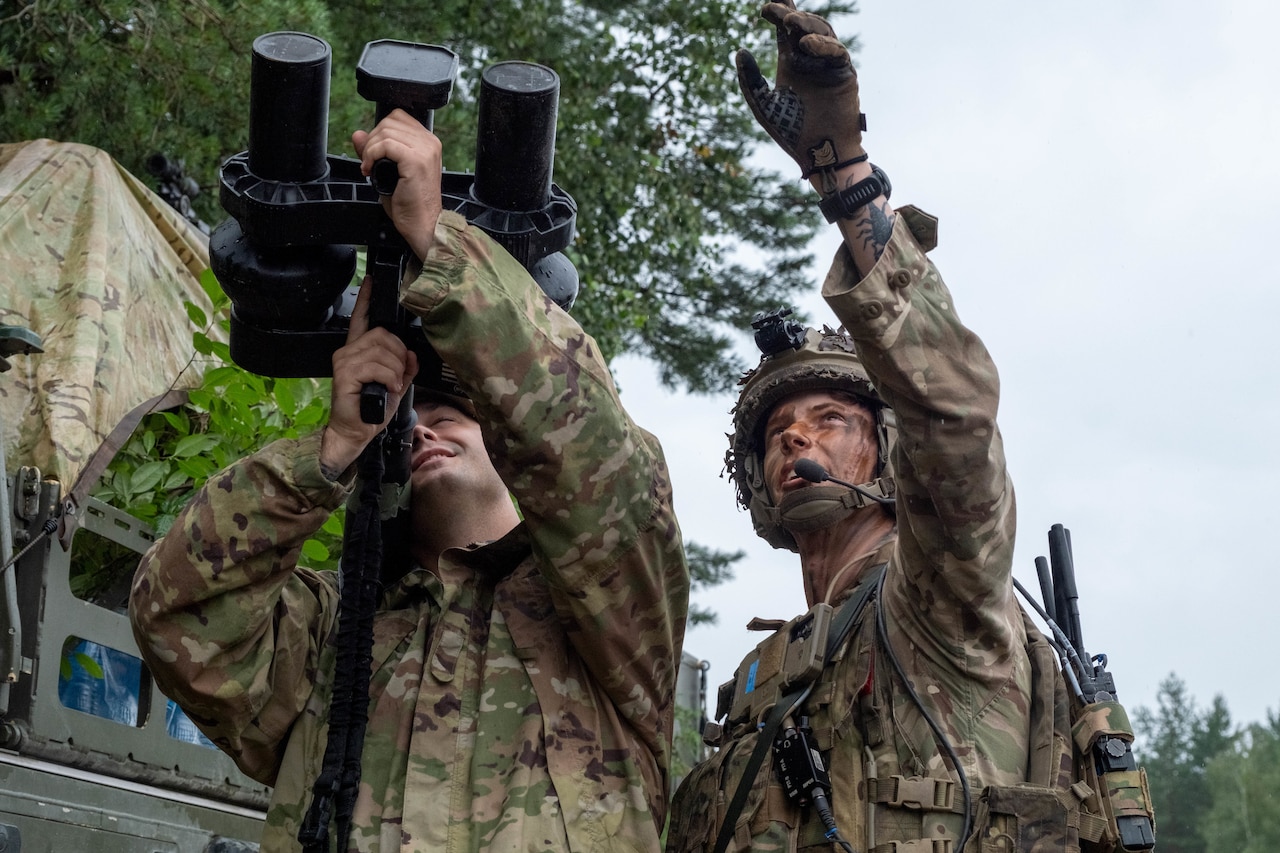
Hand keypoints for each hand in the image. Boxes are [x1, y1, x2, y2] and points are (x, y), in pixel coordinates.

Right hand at [320, 278, 418, 473]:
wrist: (357, 431)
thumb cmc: (372, 410)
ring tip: (392, 384)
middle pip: (383, 335)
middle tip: (399, 375)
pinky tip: (388, 387)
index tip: (370, 280)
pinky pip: (377, 366)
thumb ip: (405, 367)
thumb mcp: (395, 385)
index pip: (361, 318)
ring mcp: (344, 361)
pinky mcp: (345, 374)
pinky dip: (389, 377)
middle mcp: (348, 351)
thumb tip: (413, 354)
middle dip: (400, 354)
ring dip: (396, 369)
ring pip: (383, 351)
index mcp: (359, 350)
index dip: (366, 299)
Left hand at [352, 110, 443, 260]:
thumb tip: (357, 134)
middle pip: (390, 121)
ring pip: (385, 131)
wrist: (424, 225)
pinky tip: (370, 170)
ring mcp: (425, 150)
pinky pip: (385, 144)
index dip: (380, 131)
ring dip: (369, 149)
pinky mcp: (416, 160)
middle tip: (368, 162)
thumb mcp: (389, 172)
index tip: (373, 153)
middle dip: (372, 140)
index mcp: (428, 143)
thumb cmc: (410, 204)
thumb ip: (374, 151)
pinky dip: (371, 155)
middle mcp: (430, 143)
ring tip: (368, 168)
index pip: (398, 117)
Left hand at [736, 1, 864, 177]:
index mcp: (790, 63)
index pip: (784, 31)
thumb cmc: (791, 132)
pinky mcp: (844, 73)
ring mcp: (828, 64)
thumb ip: (751, 80)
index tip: (765, 5)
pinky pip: (836, 52)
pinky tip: (807, 44)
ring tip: (789, 20)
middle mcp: (810, 59)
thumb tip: (740, 51)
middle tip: (774, 10)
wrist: (818, 153)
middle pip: (802, 25)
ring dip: (806, 24)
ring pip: (821, 32)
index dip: (778, 12)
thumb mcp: (764, 105)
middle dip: (789, 13)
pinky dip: (823, 45)